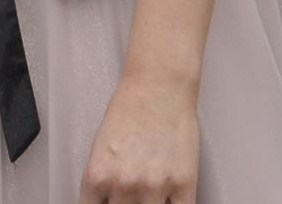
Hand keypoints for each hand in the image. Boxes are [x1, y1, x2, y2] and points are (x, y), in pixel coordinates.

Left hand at [79, 73, 199, 202]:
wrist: (157, 89)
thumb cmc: (128, 111)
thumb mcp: (100, 149)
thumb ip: (103, 180)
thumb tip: (106, 200)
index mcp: (98, 175)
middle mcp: (124, 185)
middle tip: (131, 196)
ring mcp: (155, 187)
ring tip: (149, 195)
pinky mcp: (184, 185)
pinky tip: (170, 200)